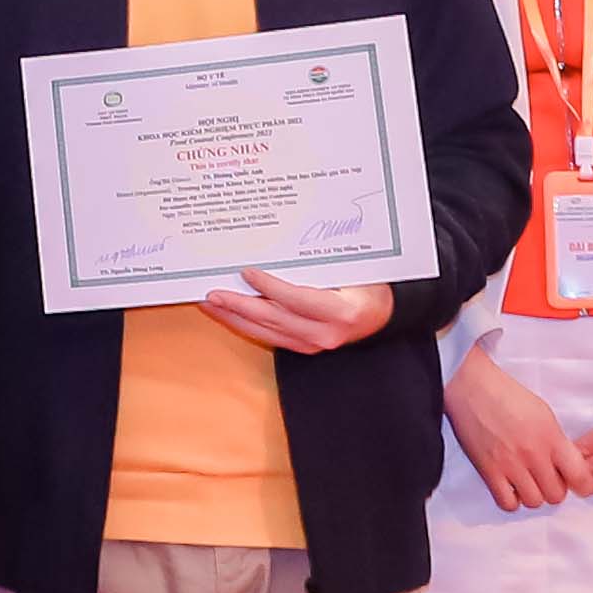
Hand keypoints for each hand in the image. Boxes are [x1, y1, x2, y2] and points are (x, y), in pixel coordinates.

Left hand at [202, 269, 397, 353]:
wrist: (382, 314)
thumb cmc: (369, 285)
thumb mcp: (354, 268)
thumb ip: (323, 262)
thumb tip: (284, 245)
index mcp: (341, 312)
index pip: (297, 299)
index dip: (270, 287)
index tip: (246, 272)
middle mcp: (325, 333)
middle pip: (274, 319)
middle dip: (239, 306)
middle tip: (213, 293)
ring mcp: (313, 344)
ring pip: (266, 331)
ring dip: (234, 317)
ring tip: (209, 303)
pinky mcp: (304, 348)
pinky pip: (269, 337)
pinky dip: (246, 324)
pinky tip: (228, 314)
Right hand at [443, 353, 586, 513]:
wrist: (472, 387)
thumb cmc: (506, 395)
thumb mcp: (543, 413)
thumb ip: (557, 442)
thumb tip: (566, 465)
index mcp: (551, 437)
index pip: (580, 477)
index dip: (582, 485)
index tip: (577, 483)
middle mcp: (533, 454)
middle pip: (556, 495)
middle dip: (554, 489)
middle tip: (546, 478)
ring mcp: (510, 464)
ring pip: (533, 502)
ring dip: (532, 495)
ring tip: (527, 481)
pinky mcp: (488, 470)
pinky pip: (507, 503)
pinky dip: (511, 499)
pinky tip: (510, 486)